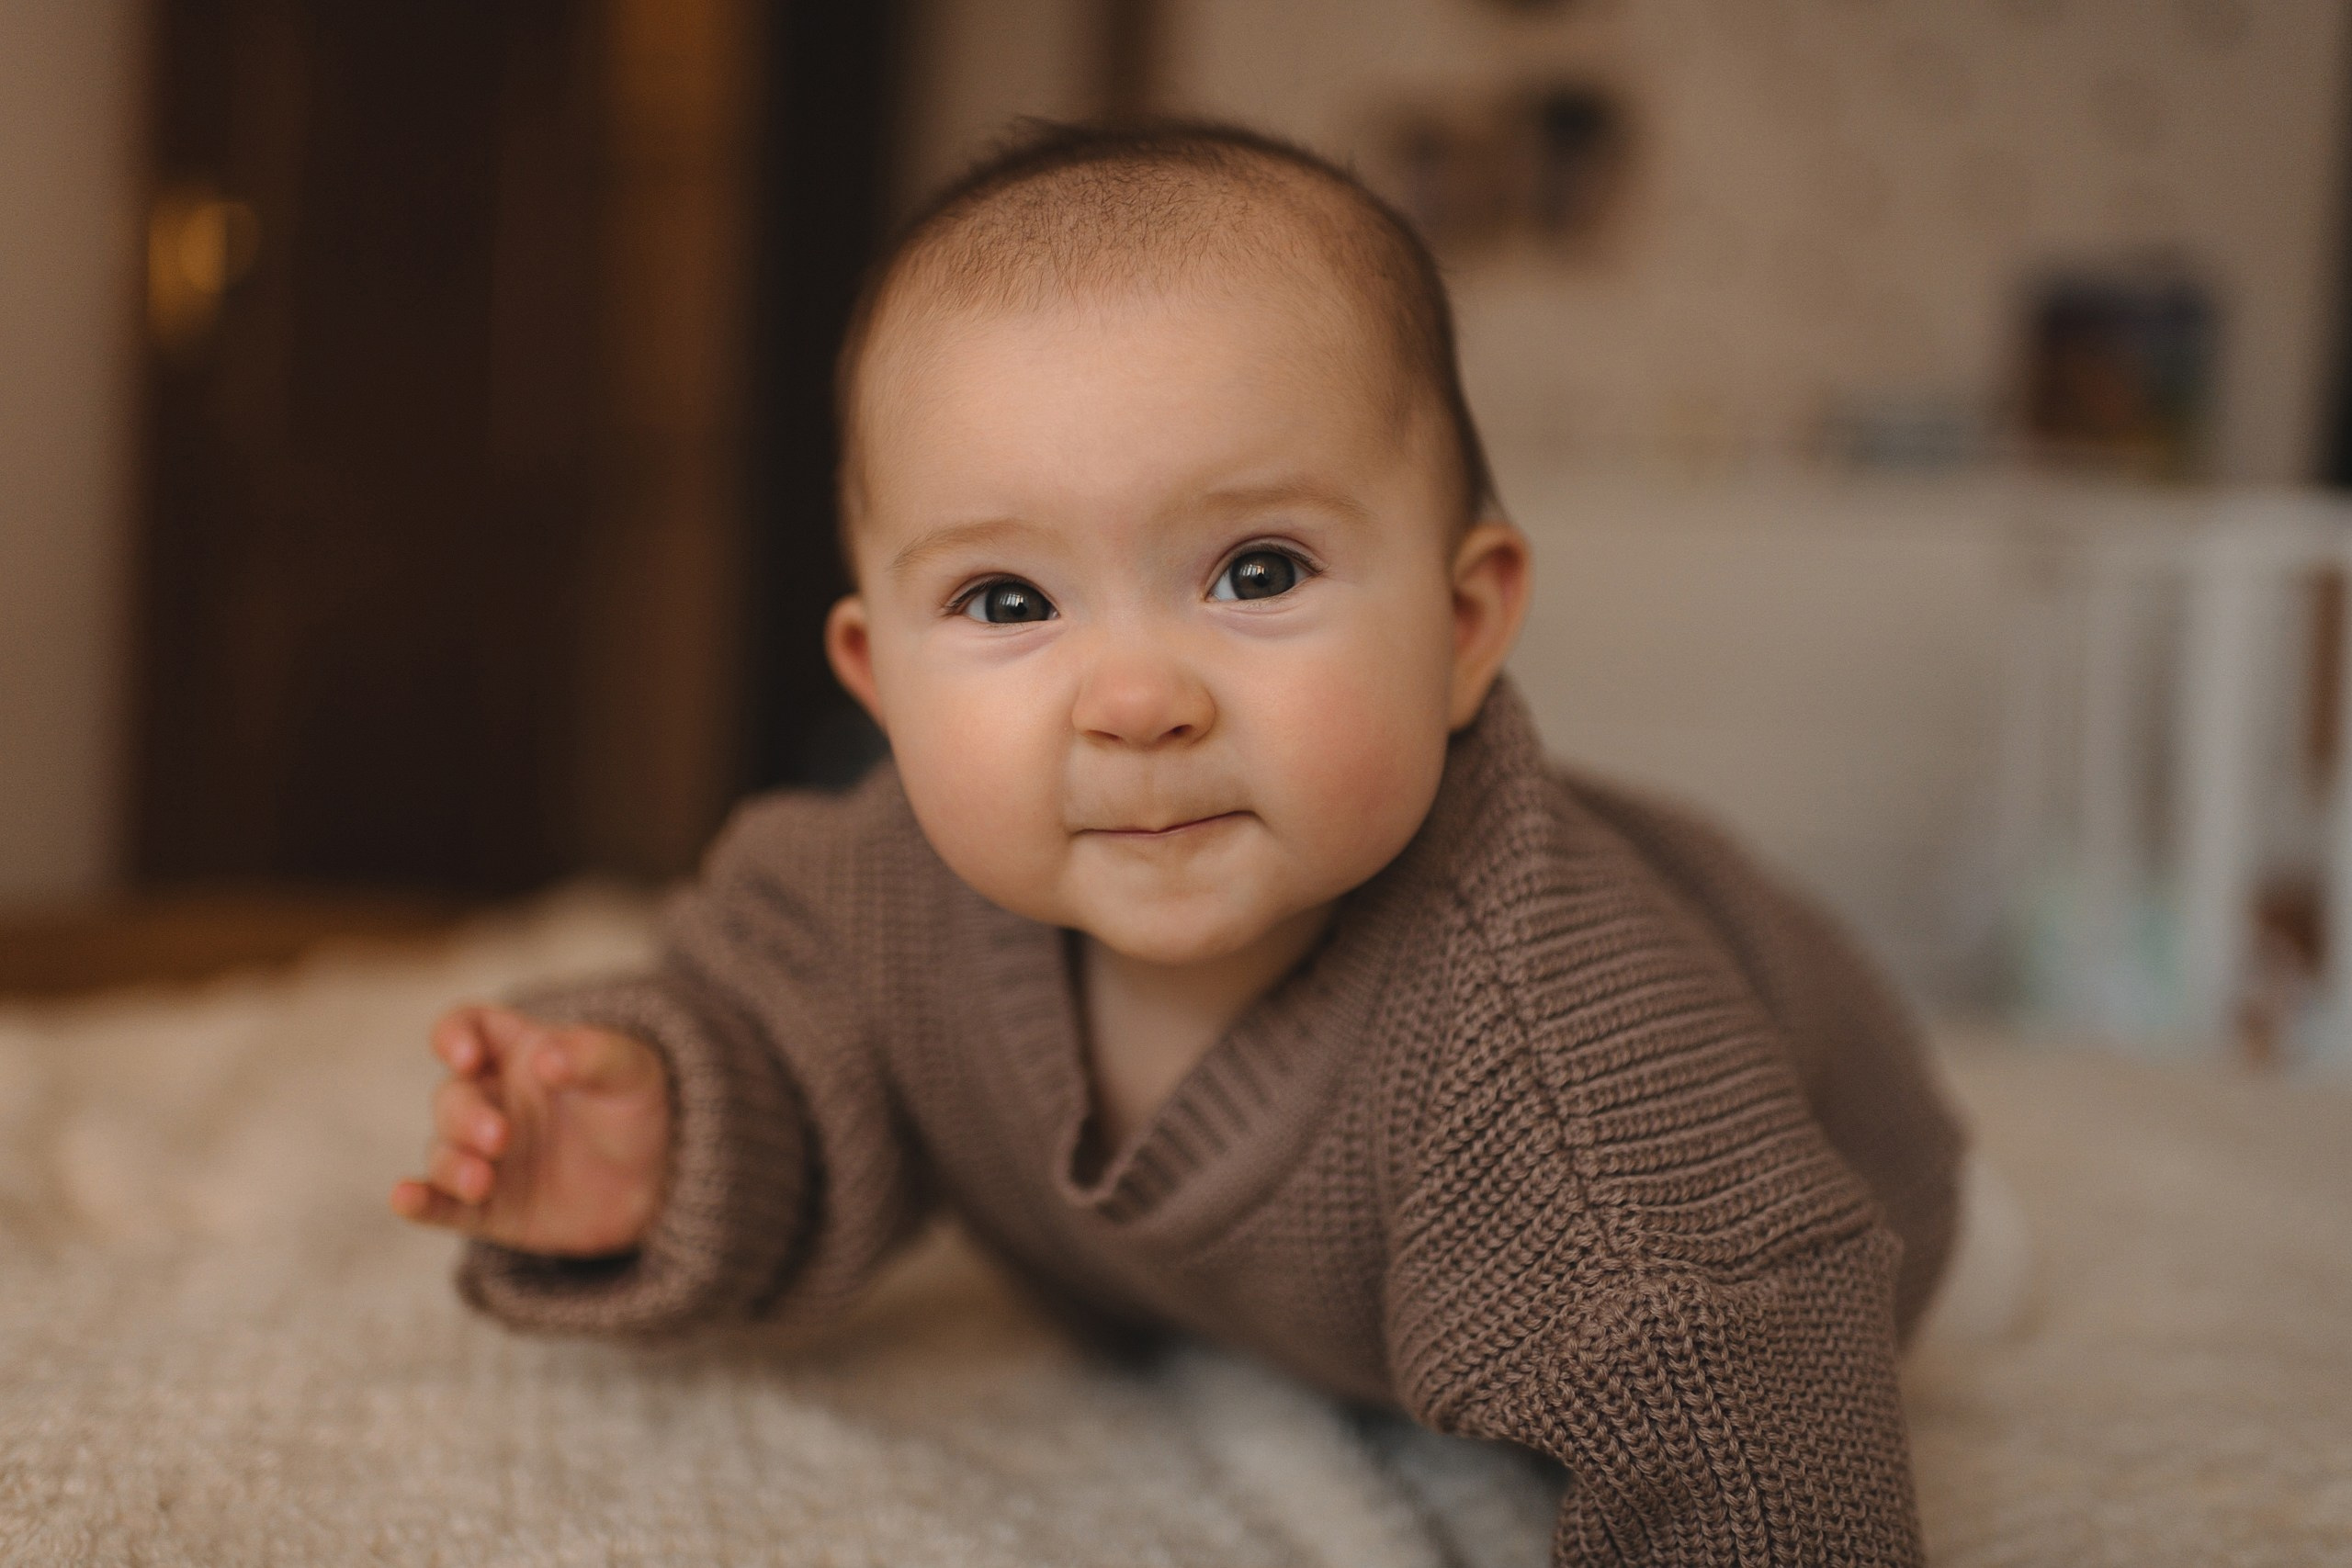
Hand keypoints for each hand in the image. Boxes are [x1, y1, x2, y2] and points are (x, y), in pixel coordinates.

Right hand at [389, 1005, 671, 1256]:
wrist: (659, 1179)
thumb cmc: (634, 1106)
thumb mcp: (631, 1070)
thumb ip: (593, 1057)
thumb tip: (546, 1058)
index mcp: (517, 1052)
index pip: (466, 1029)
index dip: (454, 1037)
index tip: (467, 1056)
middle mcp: (490, 1100)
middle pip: (452, 1097)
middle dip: (467, 1117)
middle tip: (501, 1137)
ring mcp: (484, 1155)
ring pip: (443, 1153)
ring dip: (453, 1165)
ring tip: (482, 1180)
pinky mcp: (487, 1208)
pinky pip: (441, 1205)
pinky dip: (420, 1203)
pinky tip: (403, 1198)